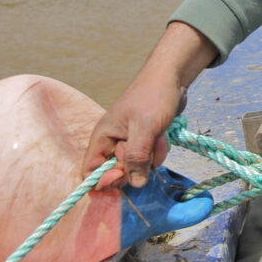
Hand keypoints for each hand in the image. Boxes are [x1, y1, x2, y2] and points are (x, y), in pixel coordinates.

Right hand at [82, 22, 217, 188]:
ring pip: (137, 167)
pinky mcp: (145, 141)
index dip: (104, 180)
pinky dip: (158, 150)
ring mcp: (130, 142)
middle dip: (135, 166)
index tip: (123, 175)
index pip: (90, 173)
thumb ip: (137, 157)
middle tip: (146, 148)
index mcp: (103, 137)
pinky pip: (149, 158)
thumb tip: (136, 184)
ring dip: (151, 157)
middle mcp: (113, 142)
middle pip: (117, 173)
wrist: (171, 77)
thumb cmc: (154, 97)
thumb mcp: (144, 128)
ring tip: (158, 136)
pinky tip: (163, 135)